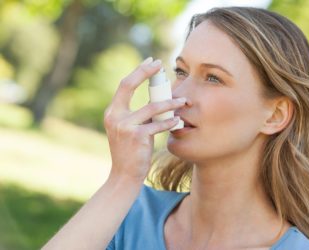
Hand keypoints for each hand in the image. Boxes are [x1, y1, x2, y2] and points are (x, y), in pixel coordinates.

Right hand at [104, 58, 185, 182]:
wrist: (124, 175)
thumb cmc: (130, 151)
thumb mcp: (128, 130)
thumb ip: (137, 115)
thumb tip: (156, 100)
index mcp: (112, 112)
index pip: (124, 85)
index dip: (138, 71)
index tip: (151, 62)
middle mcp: (114, 116)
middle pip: (128, 85)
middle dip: (145, 72)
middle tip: (161, 65)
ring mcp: (124, 126)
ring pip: (151, 107)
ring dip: (170, 103)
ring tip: (183, 101)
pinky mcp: (137, 137)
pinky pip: (158, 125)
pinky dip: (170, 123)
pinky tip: (178, 122)